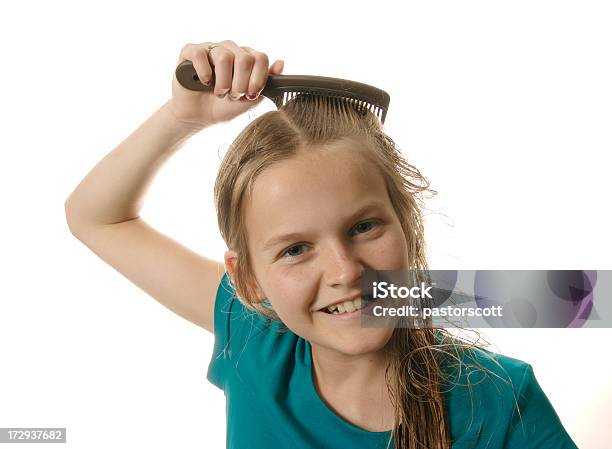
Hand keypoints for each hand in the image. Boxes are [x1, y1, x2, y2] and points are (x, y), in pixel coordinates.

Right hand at [168, 40, 283, 128]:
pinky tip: (204, 83)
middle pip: (244, 58)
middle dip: (240, 84)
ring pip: (224, 57)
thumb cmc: (225, 106)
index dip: (257, 79)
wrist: (199, 116)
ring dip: (223, 82)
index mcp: (246, 57)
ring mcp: (210, 48)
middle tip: (233, 95)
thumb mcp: (251, 98)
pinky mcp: (191, 52)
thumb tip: (281, 63)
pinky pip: (200, 55)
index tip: (250, 94)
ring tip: (219, 92)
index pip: (260, 58)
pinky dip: (204, 74)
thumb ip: (267, 82)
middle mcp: (230, 49)